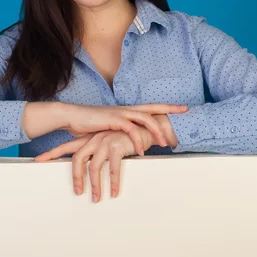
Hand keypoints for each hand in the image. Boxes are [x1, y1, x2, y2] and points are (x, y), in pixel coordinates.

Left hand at [35, 115, 178, 201]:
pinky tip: (114, 192)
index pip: (67, 146)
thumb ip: (100, 153)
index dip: (52, 153)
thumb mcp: (110, 143)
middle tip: (77, 193)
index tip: (38, 160)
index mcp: (90, 138)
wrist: (149, 125)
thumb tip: (91, 170)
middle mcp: (95, 139)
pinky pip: (113, 169)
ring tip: (97, 199)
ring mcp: (105, 141)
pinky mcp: (117, 146)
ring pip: (94, 167)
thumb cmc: (128, 137)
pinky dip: (113, 182)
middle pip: (77, 159)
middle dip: (76, 177)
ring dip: (95, 185)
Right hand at [61, 103, 186, 156]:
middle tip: (185, 110)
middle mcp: (126, 109)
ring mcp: (120, 113)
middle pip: (153, 107)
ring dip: (156, 130)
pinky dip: (138, 140)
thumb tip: (129, 142)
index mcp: (127, 111)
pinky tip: (142, 150)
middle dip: (169, 108)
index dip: (166, 106)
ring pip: (145, 118)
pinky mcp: (113, 119)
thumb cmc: (88, 125)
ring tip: (165, 143)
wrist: (71, 117)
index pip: (150, 107)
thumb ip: (120, 133)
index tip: (181, 107)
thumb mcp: (108, 129)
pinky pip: (130, 129)